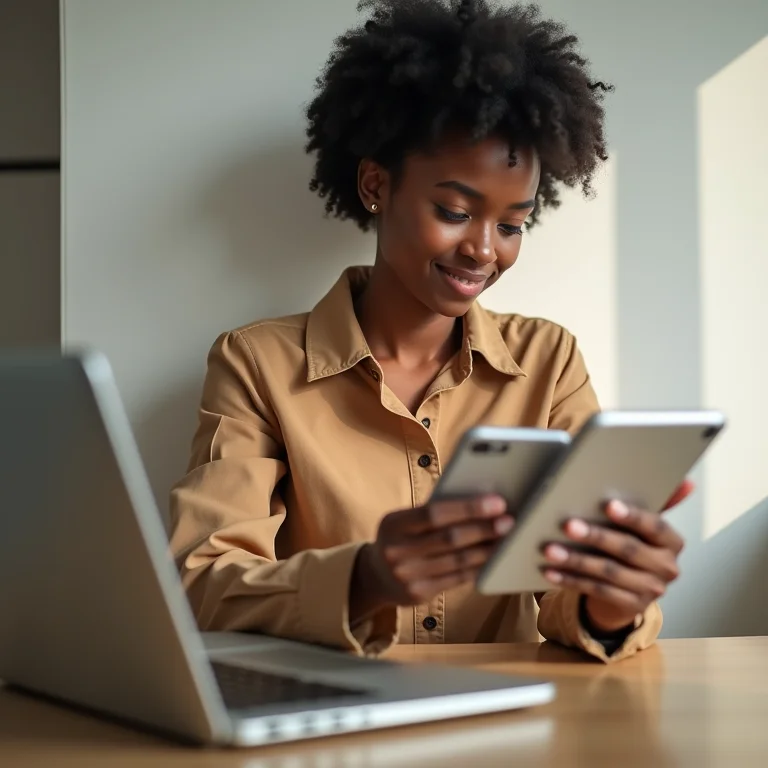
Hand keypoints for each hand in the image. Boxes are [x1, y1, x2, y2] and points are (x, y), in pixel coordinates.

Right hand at [350, 495, 512, 621]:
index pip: (434, 513)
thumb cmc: (401, 538)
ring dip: (487, 549)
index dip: (468, 508)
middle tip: (509, 521)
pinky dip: (479, 567)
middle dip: (484, 529)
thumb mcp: (405, 522)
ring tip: (507, 539)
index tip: (497, 503)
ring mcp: (407, 575)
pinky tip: (493, 558)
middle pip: (450, 538)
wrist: (375, 576)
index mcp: (393, 524)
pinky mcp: (419, 594)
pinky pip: (457, 579)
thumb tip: (479, 503)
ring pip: (457, 561)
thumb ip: (432, 515)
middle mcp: (397, 551)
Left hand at [541, 481, 692, 632]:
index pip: (655, 526)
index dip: (633, 516)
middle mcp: (667, 567)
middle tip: (567, 525)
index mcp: (671, 542)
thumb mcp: (643, 526)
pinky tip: (551, 571)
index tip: (608, 504)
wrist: (630, 591)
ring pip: (609, 572)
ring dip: (576, 560)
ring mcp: (651, 590)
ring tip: (550, 550)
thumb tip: (687, 481)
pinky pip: (597, 591)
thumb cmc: (633, 545)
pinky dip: (571, 580)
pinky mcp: (631, 607)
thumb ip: (658, 503)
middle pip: (628, 549)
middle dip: (596, 536)